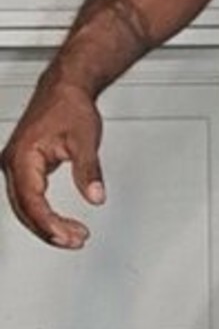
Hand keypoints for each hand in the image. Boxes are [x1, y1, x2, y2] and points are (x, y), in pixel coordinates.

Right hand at [1, 78, 105, 248]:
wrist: (65, 87)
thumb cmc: (70, 106)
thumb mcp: (85, 141)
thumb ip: (89, 171)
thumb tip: (96, 197)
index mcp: (23, 157)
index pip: (32, 201)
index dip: (49, 224)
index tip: (67, 236)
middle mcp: (13, 162)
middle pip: (25, 210)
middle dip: (49, 230)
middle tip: (75, 241)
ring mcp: (16, 165)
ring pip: (25, 207)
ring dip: (47, 225)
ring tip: (74, 236)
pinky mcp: (23, 166)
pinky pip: (29, 198)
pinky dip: (44, 214)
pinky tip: (60, 223)